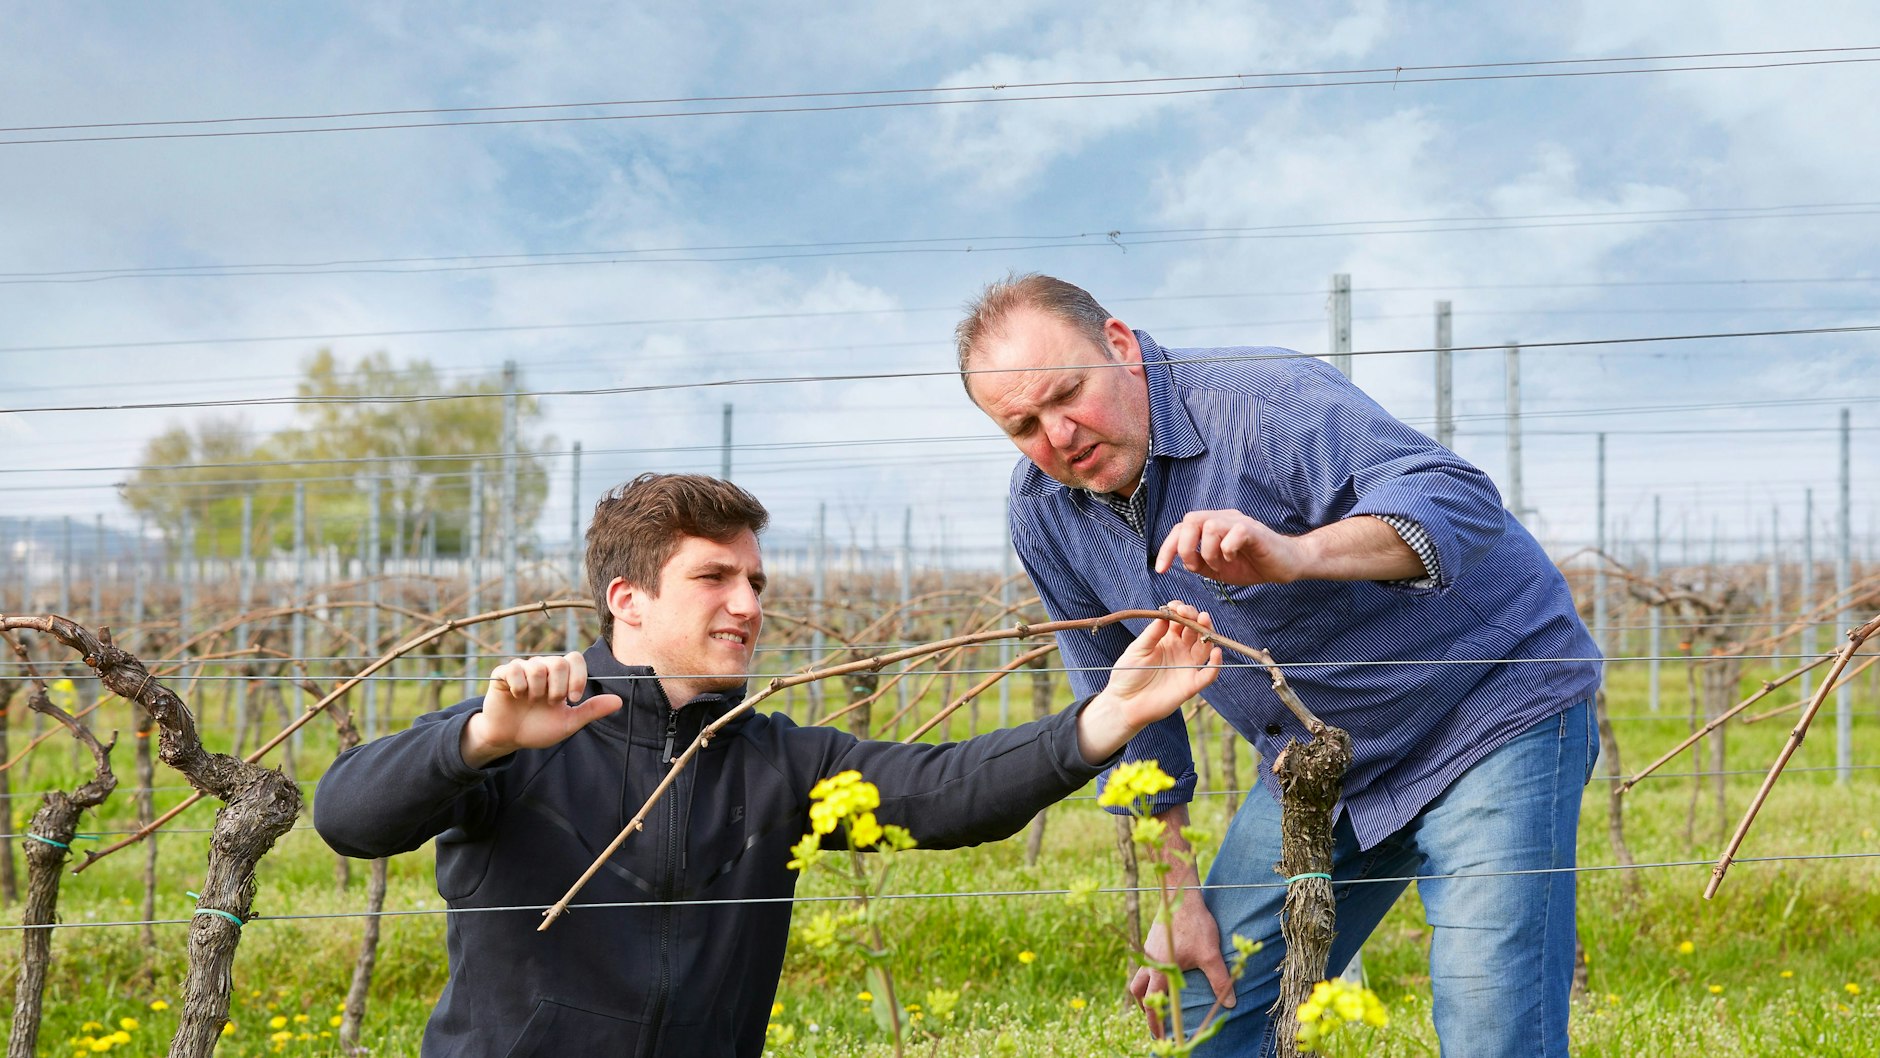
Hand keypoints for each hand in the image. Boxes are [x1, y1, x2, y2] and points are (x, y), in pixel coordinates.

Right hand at [461, 652, 623, 767]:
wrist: (509, 738)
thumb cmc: (538, 729)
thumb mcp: (569, 722)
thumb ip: (591, 710)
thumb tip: (619, 701)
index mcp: (560, 677)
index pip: (574, 659)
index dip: (577, 677)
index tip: (573, 699)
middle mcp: (543, 668)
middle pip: (558, 663)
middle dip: (557, 688)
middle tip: (550, 703)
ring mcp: (523, 669)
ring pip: (537, 667)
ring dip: (537, 690)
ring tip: (532, 702)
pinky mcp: (503, 673)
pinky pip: (515, 669)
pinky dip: (519, 686)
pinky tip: (517, 696)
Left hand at [1077, 602, 1221, 762]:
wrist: (1124, 703)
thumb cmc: (1127, 674)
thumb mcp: (1137, 650)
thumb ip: (1151, 634)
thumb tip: (1165, 615)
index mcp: (1167, 640)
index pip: (1181, 621)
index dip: (1181, 611)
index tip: (1176, 606)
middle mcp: (1181, 651)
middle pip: (1196, 631)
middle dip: (1196, 618)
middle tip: (1191, 613)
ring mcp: (1187, 667)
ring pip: (1205, 648)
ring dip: (1208, 633)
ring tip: (1204, 621)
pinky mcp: (1191, 685)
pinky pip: (1208, 674)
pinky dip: (1215, 664)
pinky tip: (1215, 652)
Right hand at [1127, 809, 1234, 1033]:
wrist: (1181, 895)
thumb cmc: (1196, 925)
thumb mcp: (1211, 954)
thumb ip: (1219, 980)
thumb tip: (1230, 1003)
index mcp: (1160, 970)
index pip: (1153, 1003)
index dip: (1155, 1022)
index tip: (1158, 1036)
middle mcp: (1150, 962)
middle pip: (1140, 992)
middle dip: (1146, 1009)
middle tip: (1154, 1021)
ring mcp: (1148, 950)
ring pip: (1139, 975)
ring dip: (1144, 990)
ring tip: (1154, 998)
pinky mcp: (1152, 940)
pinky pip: (1145, 962)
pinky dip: (1150, 973)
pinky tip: (1163, 971)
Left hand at [1155, 509, 1306, 585]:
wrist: (1286, 564)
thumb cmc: (1254, 564)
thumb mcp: (1220, 569)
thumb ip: (1201, 563)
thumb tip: (1183, 562)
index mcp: (1212, 526)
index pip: (1181, 527)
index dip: (1167, 547)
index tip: (1162, 569)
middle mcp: (1224, 519)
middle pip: (1190, 519)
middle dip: (1184, 547)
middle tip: (1196, 567)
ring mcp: (1239, 522)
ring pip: (1210, 526)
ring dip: (1208, 552)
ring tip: (1220, 566)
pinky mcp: (1255, 530)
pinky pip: (1234, 533)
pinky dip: (1227, 550)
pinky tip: (1233, 560)